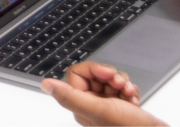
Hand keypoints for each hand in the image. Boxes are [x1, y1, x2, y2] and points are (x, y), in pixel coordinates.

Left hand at [42, 63, 165, 126]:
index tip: (108, 75)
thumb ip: (70, 96)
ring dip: (123, 83)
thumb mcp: (98, 109)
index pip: (77, 73)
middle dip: (112, 76)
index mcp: (80, 105)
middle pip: (95, 74)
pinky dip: (130, 90)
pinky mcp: (119, 105)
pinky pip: (122, 86)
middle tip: (119, 86)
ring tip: (128, 95)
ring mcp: (106, 104)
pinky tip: (134, 100)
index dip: (94, 69)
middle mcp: (91, 104)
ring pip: (109, 78)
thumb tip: (46, 84)